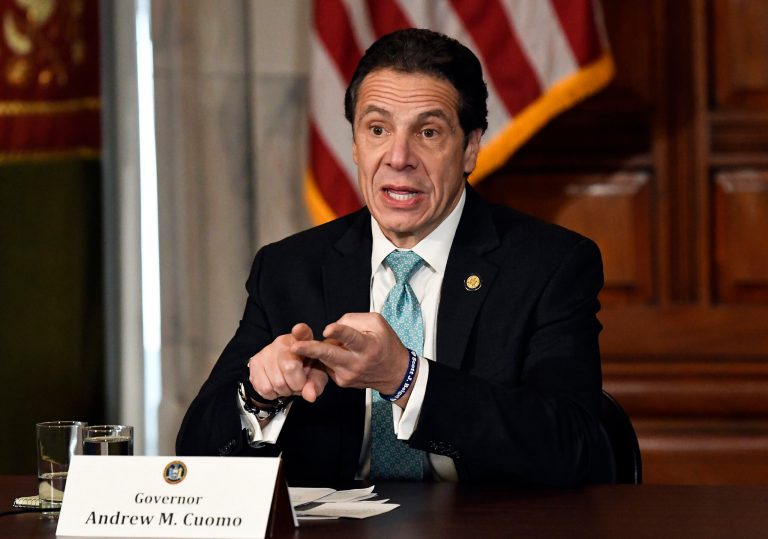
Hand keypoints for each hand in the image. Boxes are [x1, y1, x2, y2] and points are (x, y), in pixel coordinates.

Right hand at [246, 323, 328, 402]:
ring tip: (287, 385)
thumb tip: (310, 396)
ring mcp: (266, 351)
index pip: (302, 332)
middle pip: (290, 367)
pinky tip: (276, 387)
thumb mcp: (316, 376)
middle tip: (297, 384)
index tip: (299, 329)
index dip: (300, 331)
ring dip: (285, 391)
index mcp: (302, 340)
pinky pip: (265, 388)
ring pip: (277, 382)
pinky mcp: (254, 363)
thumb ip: (316, 384)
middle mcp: (283, 342)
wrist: (281, 372)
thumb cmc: (304, 371)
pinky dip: (273, 394)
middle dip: (297, 384)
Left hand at [290, 313, 411, 396]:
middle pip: (330, 355)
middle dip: (310, 350)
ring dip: (319, 349)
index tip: (327, 329)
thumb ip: (353, 320)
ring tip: (327, 343)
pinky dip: (328, 357)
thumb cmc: (386, 344)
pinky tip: (339, 355)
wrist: (395, 373)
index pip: (351, 338)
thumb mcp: (377, 323)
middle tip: (295, 347)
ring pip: (325, 358)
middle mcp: (357, 363)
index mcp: (368, 346)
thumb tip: (333, 327)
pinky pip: (328, 364)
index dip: (339, 332)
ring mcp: (348, 375)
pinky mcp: (342, 381)